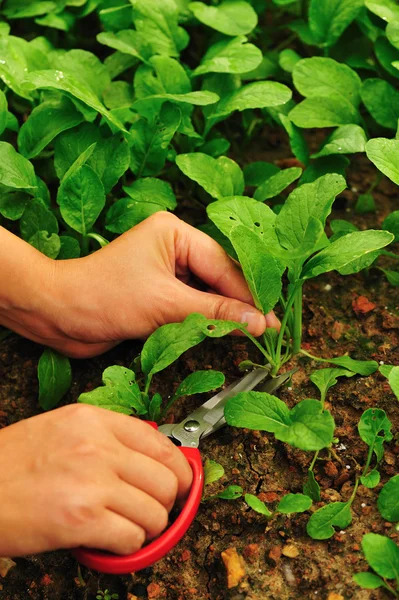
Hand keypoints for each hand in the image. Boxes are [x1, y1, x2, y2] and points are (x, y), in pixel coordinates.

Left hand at [0, 213, 278, 357]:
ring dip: (223, 314)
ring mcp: (166, 271)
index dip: (248, 294)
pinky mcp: (159, 293)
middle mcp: (172, 247)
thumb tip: (258, 321)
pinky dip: (205, 321)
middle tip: (267, 329)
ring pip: (208, 293)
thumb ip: (215, 312)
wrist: (58, 317)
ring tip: (251, 334)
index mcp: (174, 233)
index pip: (222, 264)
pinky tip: (222, 333)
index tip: (270, 319)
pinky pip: (192, 305)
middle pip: (218, 277)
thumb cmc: (102, 297)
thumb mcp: (165, 303)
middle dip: (239, 304)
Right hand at [0, 404, 191, 555]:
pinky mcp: (81, 519)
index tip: (181, 482)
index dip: (179, 468)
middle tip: (155, 510)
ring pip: (156, 512)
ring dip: (149, 527)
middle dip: (168, 502)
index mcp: (94, 421)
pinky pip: (133, 538)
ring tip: (129, 527)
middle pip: (167, 478)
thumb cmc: (14, 464)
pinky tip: (112, 542)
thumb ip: (106, 437)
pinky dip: (129, 546)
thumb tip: (149, 455)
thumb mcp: (63, 430)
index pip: (161, 443)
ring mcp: (91, 482)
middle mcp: (98, 446)